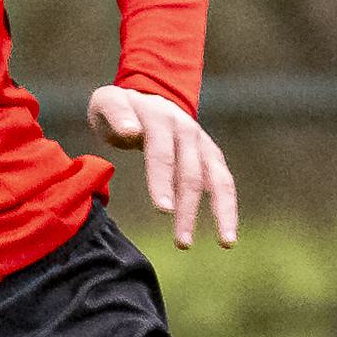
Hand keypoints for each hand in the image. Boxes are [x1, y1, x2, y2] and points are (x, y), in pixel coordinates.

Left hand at [89, 83, 238, 249]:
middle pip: (191, 173)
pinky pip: (224, 182)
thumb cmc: (119, 107)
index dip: (163, 181)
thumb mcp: (107, 102)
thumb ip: (116, 114)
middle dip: (188, 209)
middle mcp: (186, 130)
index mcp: (160, 118)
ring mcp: (202, 143)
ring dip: (223, 212)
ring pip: (218, 179)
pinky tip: (228, 235)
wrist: (146, 93)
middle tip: (182, 242)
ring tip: (226, 243)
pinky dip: (228, 208)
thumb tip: (130, 131)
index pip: (162, 154)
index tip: (163, 210)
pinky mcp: (210, 155)